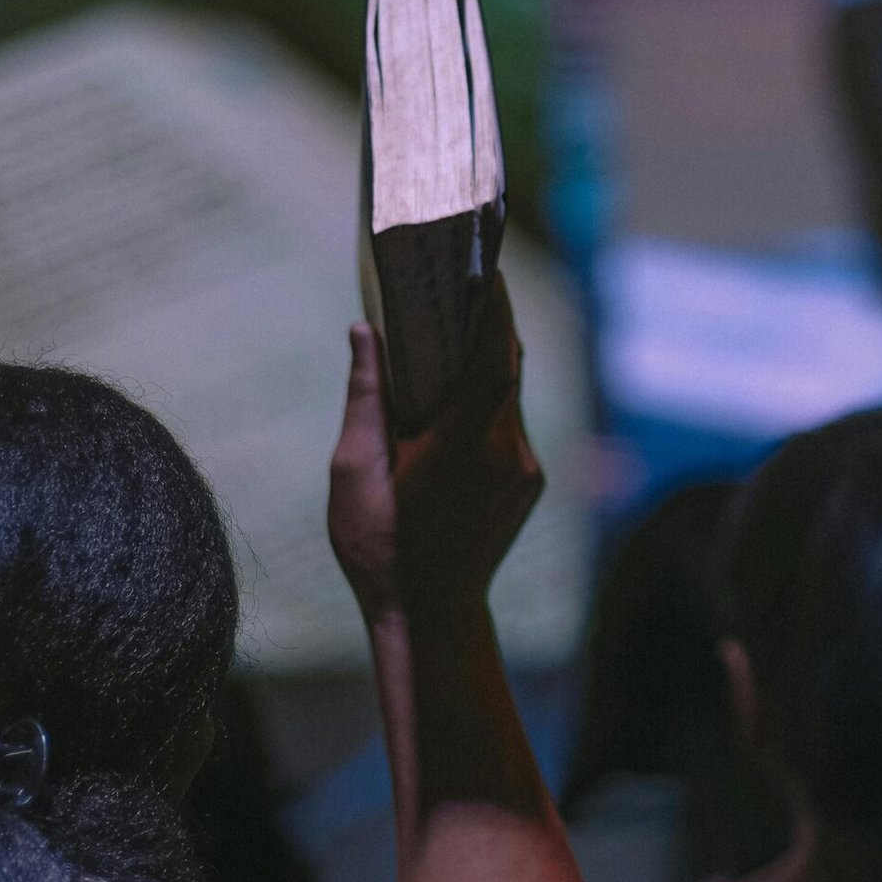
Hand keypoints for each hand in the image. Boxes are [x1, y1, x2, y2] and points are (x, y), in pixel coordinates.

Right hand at [328, 276, 543, 623]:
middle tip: (465, 276)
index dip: (495, 305)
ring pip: (511, 393)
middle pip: (507, 365)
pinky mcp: (528, 482)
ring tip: (456, 321)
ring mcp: (524, 468)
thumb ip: (366, 396)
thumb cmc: (379, 548)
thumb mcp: (354, 471)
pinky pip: (510, 421)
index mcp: (463, 444)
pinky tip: (459, 388)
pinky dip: (490, 396)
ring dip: (487, 358)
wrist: (429, 617)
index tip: (485, 264)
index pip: (494, 355)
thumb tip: (365, 330)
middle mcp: (506, 451)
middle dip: (490, 319)